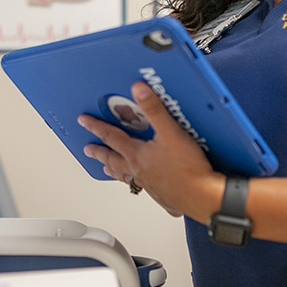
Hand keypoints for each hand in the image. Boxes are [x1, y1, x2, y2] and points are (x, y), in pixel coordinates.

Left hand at [77, 81, 219, 219]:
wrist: (203, 197)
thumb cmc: (188, 168)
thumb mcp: (171, 132)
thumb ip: (154, 110)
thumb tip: (138, 90)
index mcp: (137, 155)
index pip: (111, 138)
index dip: (96, 127)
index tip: (84, 122)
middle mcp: (139, 172)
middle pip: (113, 160)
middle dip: (99, 153)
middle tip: (88, 150)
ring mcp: (150, 186)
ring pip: (126, 177)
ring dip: (115, 171)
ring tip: (107, 170)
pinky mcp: (163, 196)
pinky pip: (144, 190)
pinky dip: (139, 187)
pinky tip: (144, 187)